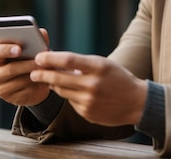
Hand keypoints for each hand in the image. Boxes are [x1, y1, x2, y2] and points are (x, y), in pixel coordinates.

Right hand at [0, 28, 50, 105]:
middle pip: (9, 69)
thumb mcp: (32, 49)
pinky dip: (35, 86)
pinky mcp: (10, 98)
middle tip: (39, 60)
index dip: (5, 50)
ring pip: (18, 81)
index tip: (19, 49)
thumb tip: (42, 32)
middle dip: (27, 64)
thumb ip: (36, 39)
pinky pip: (24, 92)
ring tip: (46, 69)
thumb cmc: (29, 60)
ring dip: (34, 75)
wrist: (32, 82)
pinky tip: (44, 81)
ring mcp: (0, 88)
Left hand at [30, 52, 147, 126]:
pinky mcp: (87, 112)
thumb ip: (82, 64)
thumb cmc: (118, 78)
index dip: (50, 58)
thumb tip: (57, 63)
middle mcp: (93, 84)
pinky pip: (70, 101)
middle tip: (33, 72)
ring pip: (62, 91)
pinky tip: (72, 91)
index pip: (68, 59)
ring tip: (48, 80)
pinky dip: (68, 95)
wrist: (136, 102)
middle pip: (59, 77)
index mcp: (98, 67)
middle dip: (43, 74)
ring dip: (53, 84)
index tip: (39, 57)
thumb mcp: (104, 65)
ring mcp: (89, 100)